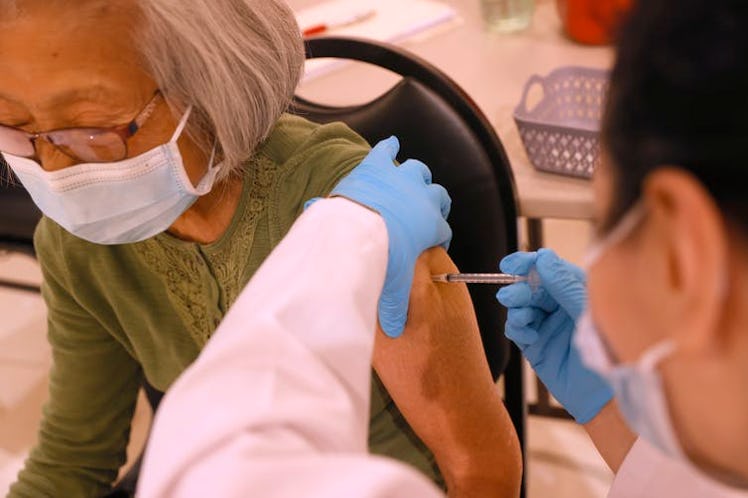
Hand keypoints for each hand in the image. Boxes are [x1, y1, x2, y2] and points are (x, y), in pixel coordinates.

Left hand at [329, 137, 451, 337]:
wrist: (359, 226)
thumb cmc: (381, 254)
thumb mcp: (391, 284)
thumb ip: (393, 304)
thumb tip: (392, 331)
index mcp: (431, 224)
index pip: (442, 230)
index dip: (436, 236)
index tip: (426, 243)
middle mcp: (423, 197)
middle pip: (437, 195)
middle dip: (432, 203)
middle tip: (421, 212)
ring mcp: (402, 178)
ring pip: (418, 170)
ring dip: (414, 177)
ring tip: (407, 184)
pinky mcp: (379, 164)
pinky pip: (387, 148)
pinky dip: (387, 147)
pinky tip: (387, 146)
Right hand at [496, 249, 612, 422]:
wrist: (605, 393)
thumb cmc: (608, 348)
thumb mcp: (587, 310)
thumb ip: (563, 284)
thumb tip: (542, 257)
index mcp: (576, 290)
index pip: (548, 268)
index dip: (528, 263)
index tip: (511, 264)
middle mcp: (559, 304)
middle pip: (529, 286)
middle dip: (518, 288)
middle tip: (513, 296)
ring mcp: (546, 324)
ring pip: (519, 305)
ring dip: (516, 308)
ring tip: (523, 318)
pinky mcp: (534, 344)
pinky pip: (516, 329)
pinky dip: (517, 328)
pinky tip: (530, 335)